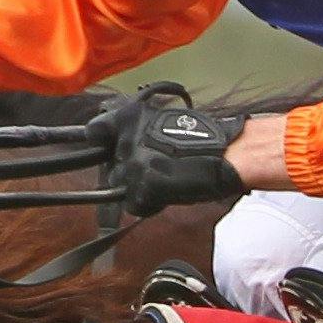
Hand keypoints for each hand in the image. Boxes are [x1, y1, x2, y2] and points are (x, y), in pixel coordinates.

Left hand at [103, 84, 249, 215]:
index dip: (97, 141)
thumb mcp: (164, 121)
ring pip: (120, 186)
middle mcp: (126, 140)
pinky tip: (167, 193)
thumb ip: (138, 131)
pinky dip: (149, 204)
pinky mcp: (143, 188)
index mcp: (130, 117)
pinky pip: (135, 205)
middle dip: (126, 171)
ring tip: (162, 181)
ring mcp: (133, 165)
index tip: (100, 146)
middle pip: (110, 165)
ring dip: (137, 188)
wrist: (227, 155)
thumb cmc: (205, 138)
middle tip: (151, 169)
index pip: (94, 131)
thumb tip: (123, 144)